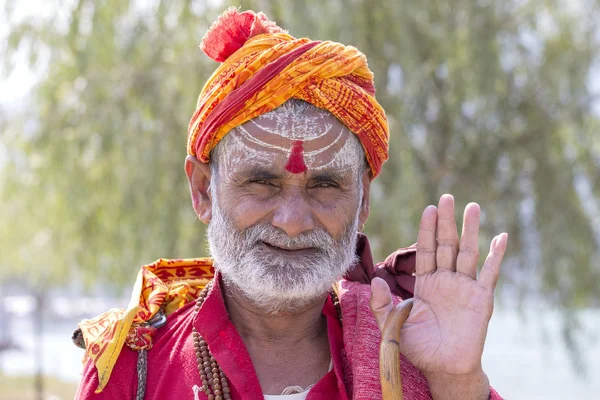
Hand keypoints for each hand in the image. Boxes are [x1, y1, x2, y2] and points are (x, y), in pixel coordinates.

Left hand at [370, 194, 506, 381]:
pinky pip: (490, 274)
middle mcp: (446, 280)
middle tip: (447, 197)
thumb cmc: (418, 348)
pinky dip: (497, 256)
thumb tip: (378, 280)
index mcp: (427, 283)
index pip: (426, 250)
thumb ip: (382, 304)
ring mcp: (465, 287)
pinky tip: (501, 237)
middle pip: (447, 245)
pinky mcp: (481, 299)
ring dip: (470, 230)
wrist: (443, 368)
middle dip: (446, 222)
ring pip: (467, 253)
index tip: (429, 209)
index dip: (427, 230)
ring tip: (472, 207)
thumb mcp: (392, 326)